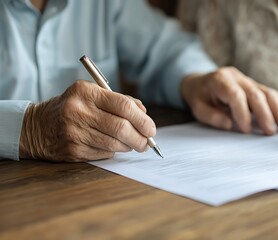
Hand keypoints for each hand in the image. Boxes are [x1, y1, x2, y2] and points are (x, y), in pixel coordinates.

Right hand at [19, 81, 155, 161]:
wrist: (37, 127)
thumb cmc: (72, 108)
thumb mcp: (91, 95)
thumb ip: (119, 101)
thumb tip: (144, 114)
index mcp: (85, 92)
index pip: (124, 106)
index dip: (143, 120)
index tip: (151, 129)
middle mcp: (78, 111)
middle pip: (121, 128)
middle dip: (141, 138)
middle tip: (147, 142)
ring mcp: (74, 132)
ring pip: (114, 144)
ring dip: (129, 146)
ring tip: (133, 144)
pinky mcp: (72, 150)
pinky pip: (104, 154)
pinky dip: (114, 152)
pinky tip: (113, 147)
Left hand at [181, 67, 277, 134]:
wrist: (200, 82)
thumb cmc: (199, 97)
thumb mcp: (198, 108)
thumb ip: (211, 116)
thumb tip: (229, 125)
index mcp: (221, 80)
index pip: (236, 95)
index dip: (242, 112)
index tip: (246, 130)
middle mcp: (237, 77)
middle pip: (256, 93)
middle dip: (265, 114)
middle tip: (272, 133)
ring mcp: (249, 80)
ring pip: (268, 92)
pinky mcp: (256, 85)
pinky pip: (272, 94)